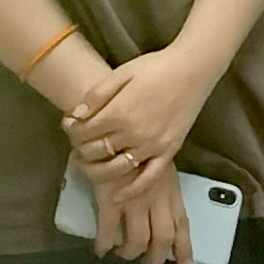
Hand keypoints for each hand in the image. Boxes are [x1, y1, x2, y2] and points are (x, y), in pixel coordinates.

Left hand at [63, 45, 212, 178]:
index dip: (71, 131)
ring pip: (116, 168)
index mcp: (118, 113)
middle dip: (82, 149)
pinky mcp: (169, 151)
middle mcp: (133, 134)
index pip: (83, 132)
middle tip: (81, 143)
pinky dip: (133, 189)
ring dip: (98, 170)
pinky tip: (118, 195)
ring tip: (91, 165)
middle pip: (96, 151)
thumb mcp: (120, 73)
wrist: (192, 70)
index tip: (71, 126)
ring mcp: (152, 146)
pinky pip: (149, 177)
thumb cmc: (154, 68)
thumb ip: (96, 96)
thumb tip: (75, 116)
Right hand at [92, 153, 192, 263]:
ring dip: (131, 253)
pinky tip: (101, 249)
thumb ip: (163, 185)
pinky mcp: (111, 200)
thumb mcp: (160, 165)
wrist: (114, 133)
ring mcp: (134, 201)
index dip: (184, 248)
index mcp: (171, 192)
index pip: (183, 225)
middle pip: (163, 237)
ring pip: (139, 239)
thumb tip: (162, 203)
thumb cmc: (138, 146)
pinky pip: (109, 229)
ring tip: (124, 255)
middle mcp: (157, 200)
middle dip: (156, 256)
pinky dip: (105, 243)